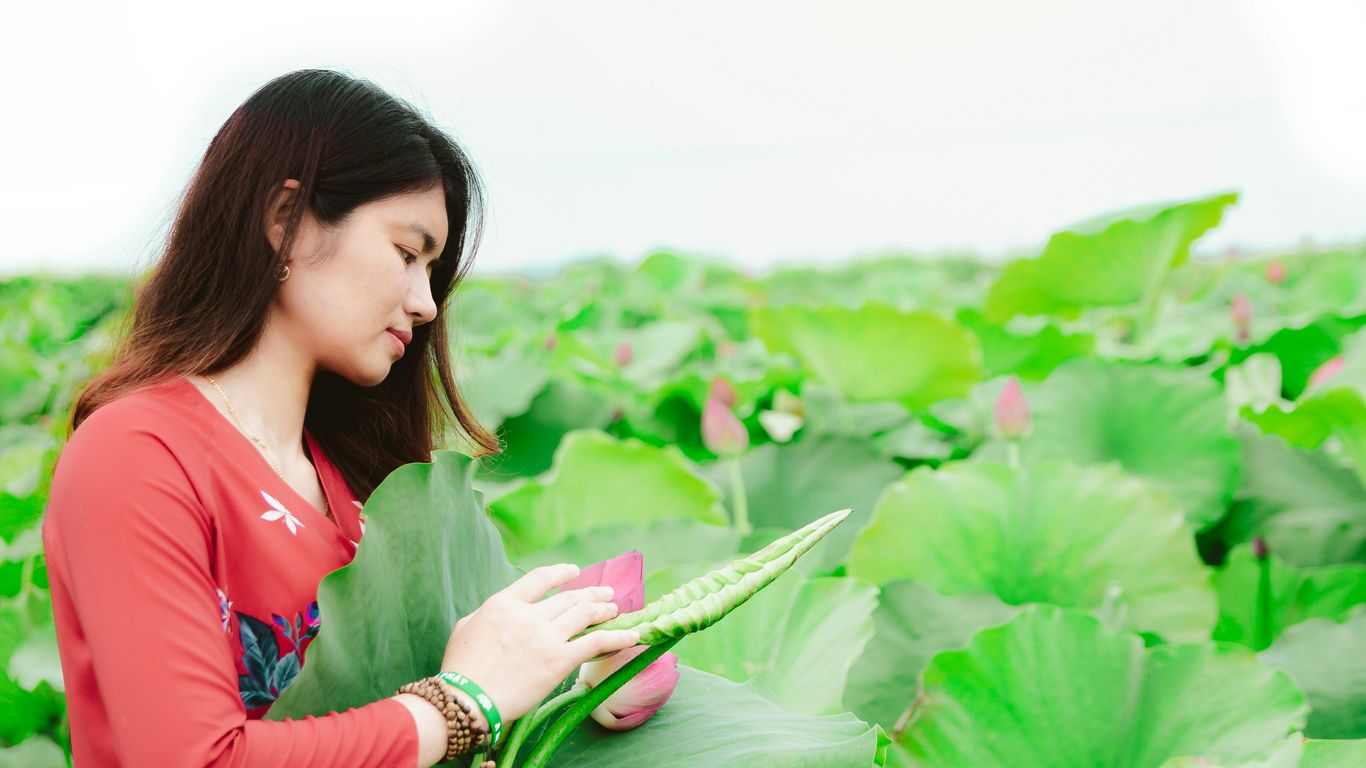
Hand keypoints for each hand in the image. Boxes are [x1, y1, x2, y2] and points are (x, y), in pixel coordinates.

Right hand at [438, 563, 640, 722]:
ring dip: (604, 610)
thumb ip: (488, 614)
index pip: (539, 579)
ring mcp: (546, 636)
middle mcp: (529, 615)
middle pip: (569, 597)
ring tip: (616, 609)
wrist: (468, 699)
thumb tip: (501, 611)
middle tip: (607, 594)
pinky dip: (617, 637)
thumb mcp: (466, 628)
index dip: (561, 573)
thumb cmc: (460, 669)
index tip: (575, 572)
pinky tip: (631, 635)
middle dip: (591, 594)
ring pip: (585, 614)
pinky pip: (596, 642)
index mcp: (504, 603)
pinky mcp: (559, 660)